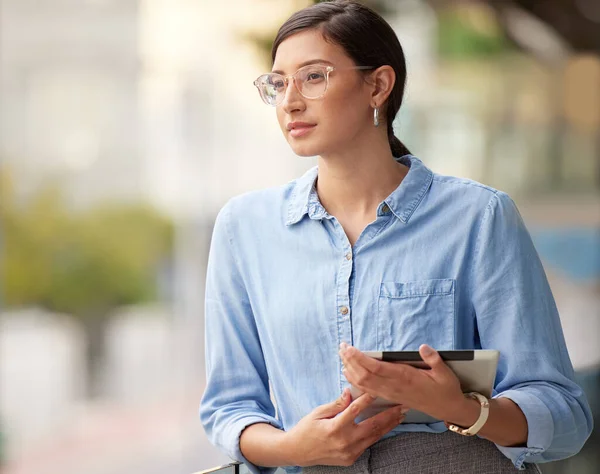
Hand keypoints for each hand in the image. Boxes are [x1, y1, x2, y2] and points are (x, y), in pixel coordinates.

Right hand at [283, 389, 407, 466]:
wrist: (298, 452)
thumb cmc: (307, 429)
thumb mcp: (318, 412)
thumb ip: (336, 404)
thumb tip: (349, 392)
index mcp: (334, 428)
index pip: (355, 410)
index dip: (367, 399)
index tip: (379, 390)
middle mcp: (344, 442)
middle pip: (372, 426)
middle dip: (389, 415)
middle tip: (402, 405)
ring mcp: (349, 452)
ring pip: (374, 436)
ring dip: (389, 425)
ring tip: (400, 415)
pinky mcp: (351, 458)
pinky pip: (368, 444)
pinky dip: (378, 434)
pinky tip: (387, 426)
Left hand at [339, 343, 465, 421]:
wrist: (447, 409)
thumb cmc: (445, 389)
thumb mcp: (445, 373)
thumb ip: (433, 359)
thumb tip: (423, 347)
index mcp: (405, 377)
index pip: (376, 368)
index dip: (360, 358)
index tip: (349, 348)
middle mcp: (394, 386)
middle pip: (364, 375)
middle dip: (350, 361)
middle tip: (341, 347)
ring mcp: (390, 392)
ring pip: (363, 383)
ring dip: (350, 369)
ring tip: (342, 355)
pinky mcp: (390, 396)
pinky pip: (368, 389)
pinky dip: (356, 380)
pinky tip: (349, 372)